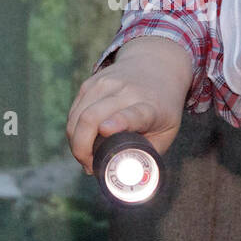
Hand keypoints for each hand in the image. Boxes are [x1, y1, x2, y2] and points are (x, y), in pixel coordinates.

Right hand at [65, 37, 190, 174]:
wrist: (156, 63)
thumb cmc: (164, 105)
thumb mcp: (168, 130)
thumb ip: (149, 152)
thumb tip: (127, 177)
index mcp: (149, 106)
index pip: (132, 113)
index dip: (118, 121)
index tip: (106, 130)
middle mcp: (126, 91)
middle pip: (91, 118)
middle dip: (81, 149)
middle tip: (89, 167)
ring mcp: (105, 84)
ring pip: (77, 117)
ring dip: (75, 142)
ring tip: (86, 156)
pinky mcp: (91, 82)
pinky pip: (73, 111)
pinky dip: (73, 130)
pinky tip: (82, 140)